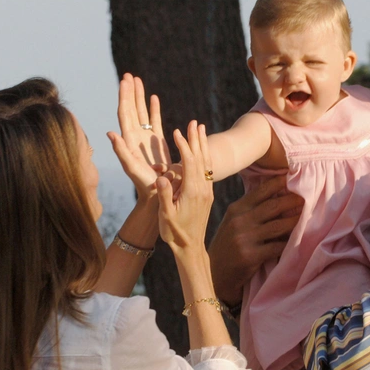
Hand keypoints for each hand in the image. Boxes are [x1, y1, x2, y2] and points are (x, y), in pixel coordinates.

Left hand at [107, 73, 171, 201]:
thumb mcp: (132, 168)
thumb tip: (110, 133)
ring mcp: (146, 138)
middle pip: (131, 109)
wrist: (158, 194)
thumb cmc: (145, 184)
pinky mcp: (157, 142)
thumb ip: (121, 151)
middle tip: (129, 74)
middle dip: (130, 91)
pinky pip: (154, 121)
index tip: (125, 81)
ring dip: (139, 96)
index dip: (124, 96)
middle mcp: (135, 137)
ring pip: (141, 112)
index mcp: (129, 140)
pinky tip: (153, 97)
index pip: (125, 113)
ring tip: (138, 79)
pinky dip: (153, 109)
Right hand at [157, 121, 213, 250]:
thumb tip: (161, 176)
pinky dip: (205, 156)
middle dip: (196, 139)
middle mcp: (203, 189)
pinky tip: (202, 150)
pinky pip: (208, 170)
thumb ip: (165, 195)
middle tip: (193, 122)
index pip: (189, 163)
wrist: (191, 247)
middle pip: (201, 158)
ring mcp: (207, 191)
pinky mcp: (207, 194)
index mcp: (192, 192)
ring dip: (203, 144)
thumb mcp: (167, 216)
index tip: (177, 132)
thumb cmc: (175, 233)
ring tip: (201, 128)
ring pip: (207, 163)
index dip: (184, 146)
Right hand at [209, 174, 303, 306]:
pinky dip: (288, 243)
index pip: (260, 192)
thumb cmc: (227, 245)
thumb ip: (250, 209)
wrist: (214, 273)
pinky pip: (276, 247)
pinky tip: (298, 240)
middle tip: (307, 197)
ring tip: (307, 215)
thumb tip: (276, 193)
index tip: (292, 177)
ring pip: (278, 226)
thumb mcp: (233, 222)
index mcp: (236, 209)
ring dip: (295, 221)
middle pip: (272, 206)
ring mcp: (245, 238)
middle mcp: (239, 221)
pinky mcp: (250, 256)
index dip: (278, 183)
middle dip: (292, 200)